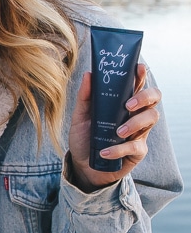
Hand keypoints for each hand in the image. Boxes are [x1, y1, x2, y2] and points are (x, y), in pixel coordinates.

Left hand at [68, 64, 159, 191]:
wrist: (83, 164)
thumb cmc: (85, 136)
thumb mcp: (80, 115)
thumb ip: (85, 96)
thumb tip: (88, 74)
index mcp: (122, 102)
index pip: (137, 85)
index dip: (141, 75)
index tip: (138, 68)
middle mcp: (134, 114)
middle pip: (153, 99)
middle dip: (144, 97)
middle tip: (128, 104)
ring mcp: (139, 132)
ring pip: (151, 119)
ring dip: (135, 123)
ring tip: (118, 131)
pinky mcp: (137, 151)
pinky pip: (135, 146)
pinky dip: (119, 148)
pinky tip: (105, 151)